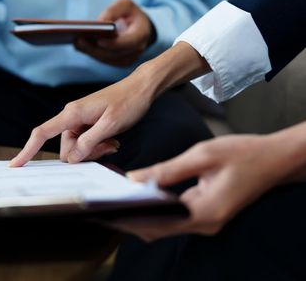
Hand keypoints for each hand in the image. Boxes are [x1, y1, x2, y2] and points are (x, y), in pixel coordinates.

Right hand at [10, 70, 154, 166]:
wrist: (142, 88)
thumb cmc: (128, 102)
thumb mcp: (111, 124)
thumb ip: (90, 142)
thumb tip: (72, 158)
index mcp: (72, 114)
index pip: (42, 133)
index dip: (27, 150)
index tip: (15, 165)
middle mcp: (72, 117)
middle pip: (65, 148)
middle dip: (83, 155)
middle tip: (107, 147)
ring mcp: (79, 120)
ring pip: (77, 148)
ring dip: (93, 151)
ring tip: (112, 142)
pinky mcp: (88, 123)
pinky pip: (85, 143)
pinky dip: (97, 146)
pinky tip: (112, 141)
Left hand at [75, 0, 154, 66]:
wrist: (140, 27)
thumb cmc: (131, 13)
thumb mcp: (125, 4)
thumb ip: (113, 11)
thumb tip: (99, 23)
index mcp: (141, 34)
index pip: (127, 42)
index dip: (112, 43)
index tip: (98, 40)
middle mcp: (137, 50)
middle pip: (113, 54)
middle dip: (95, 48)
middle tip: (79, 40)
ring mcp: (129, 59)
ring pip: (107, 59)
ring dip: (91, 52)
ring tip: (77, 42)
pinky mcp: (119, 62)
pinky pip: (104, 60)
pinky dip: (92, 53)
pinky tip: (81, 46)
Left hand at [107, 134, 300, 240]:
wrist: (275, 159)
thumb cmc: (243, 153)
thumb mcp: (201, 156)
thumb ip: (166, 170)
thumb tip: (133, 180)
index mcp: (205, 211)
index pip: (158, 222)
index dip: (129, 217)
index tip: (107, 209)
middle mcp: (205, 223)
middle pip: (159, 227)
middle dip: (131, 218)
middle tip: (106, 204)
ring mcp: (207, 222)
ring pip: (166, 224)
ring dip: (142, 214)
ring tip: (118, 199)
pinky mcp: (207, 214)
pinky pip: (176, 217)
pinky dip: (157, 209)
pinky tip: (142, 196)